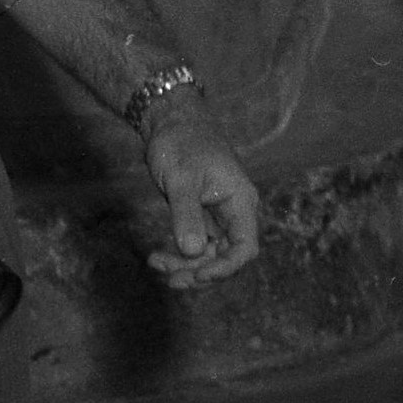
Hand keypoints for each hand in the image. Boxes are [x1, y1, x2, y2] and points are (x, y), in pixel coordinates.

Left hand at [140, 98, 262, 289]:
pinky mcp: (202, 215)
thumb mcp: (182, 180)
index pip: (245, 247)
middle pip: (227, 256)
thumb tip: (193, 252)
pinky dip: (179, 254)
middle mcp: (234, 212)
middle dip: (200, 272)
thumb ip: (187, 216)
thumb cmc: (182, 144)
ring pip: (210, 254)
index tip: (197, 274)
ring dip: (186, 266)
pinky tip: (157, 258)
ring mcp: (218, 215)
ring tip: (157, 265)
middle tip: (171, 280)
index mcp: (240, 202)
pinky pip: (197, 245)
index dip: (225, 267)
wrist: (173, 122)